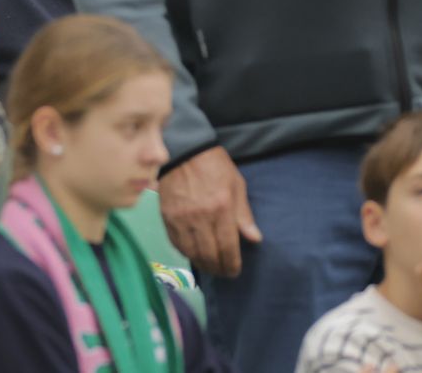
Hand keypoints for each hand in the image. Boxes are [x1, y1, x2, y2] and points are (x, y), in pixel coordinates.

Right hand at [158, 146, 262, 277]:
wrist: (183, 150)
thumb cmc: (214, 166)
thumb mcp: (237, 185)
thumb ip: (244, 214)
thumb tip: (254, 239)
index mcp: (221, 208)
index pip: (228, 248)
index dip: (232, 265)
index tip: (234, 271)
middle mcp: (200, 216)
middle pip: (209, 254)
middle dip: (218, 268)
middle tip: (223, 272)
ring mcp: (181, 217)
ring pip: (191, 252)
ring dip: (201, 263)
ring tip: (209, 266)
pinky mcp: (167, 216)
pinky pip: (176, 242)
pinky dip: (185, 252)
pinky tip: (192, 253)